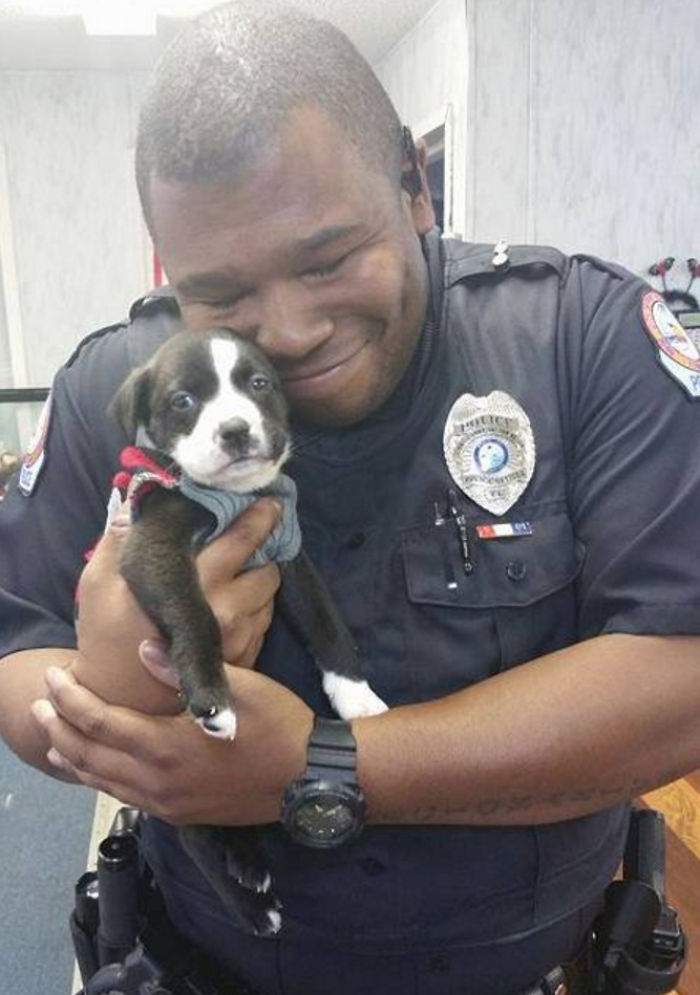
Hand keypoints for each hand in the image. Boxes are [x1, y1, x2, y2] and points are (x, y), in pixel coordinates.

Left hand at [32, 664, 312, 825]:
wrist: (310, 778)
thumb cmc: (278, 724)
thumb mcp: (240, 686)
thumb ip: (185, 670)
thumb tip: (142, 649)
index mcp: (168, 746)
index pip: (100, 722)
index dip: (71, 698)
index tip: (55, 675)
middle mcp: (158, 781)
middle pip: (90, 755)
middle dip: (59, 728)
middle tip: (41, 704)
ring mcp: (168, 803)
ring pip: (102, 782)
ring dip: (73, 757)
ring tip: (54, 738)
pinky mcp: (179, 814)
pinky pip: (124, 797)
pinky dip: (99, 779)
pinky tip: (96, 768)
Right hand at [72, 497, 281, 712]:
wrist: (122, 699)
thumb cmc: (109, 636)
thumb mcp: (101, 583)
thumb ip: (120, 537)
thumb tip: (136, 501)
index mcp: (198, 585)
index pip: (244, 539)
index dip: (261, 516)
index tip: (269, 502)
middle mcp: (228, 610)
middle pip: (269, 568)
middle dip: (262, 552)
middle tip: (249, 542)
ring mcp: (241, 638)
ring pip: (270, 594)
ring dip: (258, 580)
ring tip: (237, 574)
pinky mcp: (247, 658)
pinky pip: (264, 621)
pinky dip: (255, 607)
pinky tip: (232, 604)